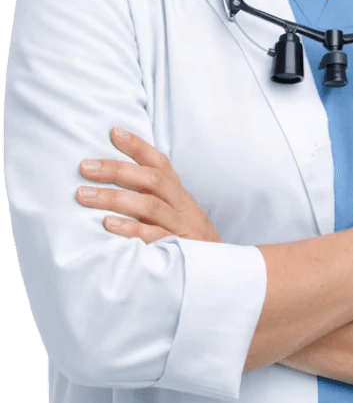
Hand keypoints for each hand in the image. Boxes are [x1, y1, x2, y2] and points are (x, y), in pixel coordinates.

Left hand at [76, 127, 221, 242]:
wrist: (218, 270)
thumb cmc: (187, 237)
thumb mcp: (176, 212)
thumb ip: (154, 196)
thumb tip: (116, 176)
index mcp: (179, 194)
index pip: (160, 163)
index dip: (139, 146)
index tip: (114, 132)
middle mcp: (181, 205)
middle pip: (152, 180)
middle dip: (117, 170)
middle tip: (85, 166)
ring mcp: (180, 226)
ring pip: (150, 205)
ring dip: (114, 198)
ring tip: (84, 195)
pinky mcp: (178, 248)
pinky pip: (154, 236)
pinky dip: (131, 229)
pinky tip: (108, 225)